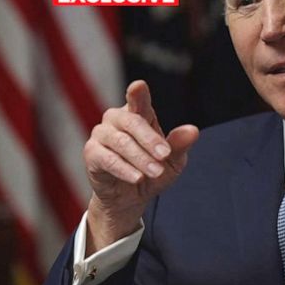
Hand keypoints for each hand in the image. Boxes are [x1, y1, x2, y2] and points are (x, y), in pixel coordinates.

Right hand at [83, 80, 198, 253]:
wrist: (130, 198)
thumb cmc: (152, 171)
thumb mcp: (172, 161)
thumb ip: (179, 145)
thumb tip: (193, 131)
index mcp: (139, 114)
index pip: (138, 99)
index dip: (138, 93)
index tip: (139, 86)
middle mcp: (117, 119)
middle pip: (132, 122)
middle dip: (150, 139)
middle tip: (165, 156)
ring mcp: (101, 134)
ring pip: (121, 142)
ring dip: (140, 158)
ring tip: (156, 172)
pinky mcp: (91, 153)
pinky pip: (107, 159)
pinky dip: (124, 169)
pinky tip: (137, 178)